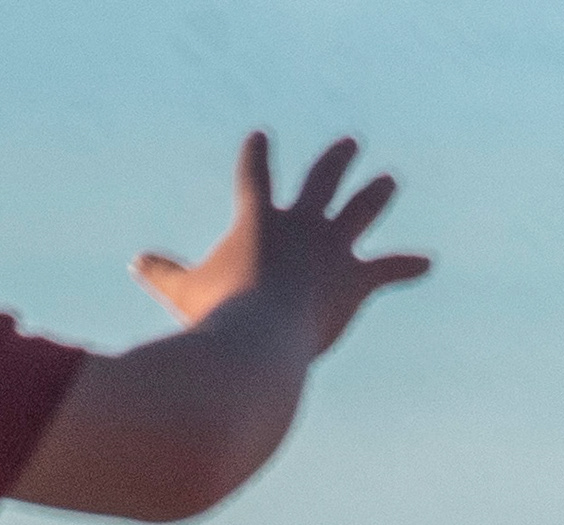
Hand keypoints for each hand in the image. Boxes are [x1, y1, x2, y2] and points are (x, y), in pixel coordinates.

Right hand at [133, 133, 429, 358]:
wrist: (253, 347)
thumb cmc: (213, 321)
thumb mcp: (182, 294)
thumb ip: (164, 274)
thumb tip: (138, 261)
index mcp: (258, 218)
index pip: (256, 175)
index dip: (257, 156)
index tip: (261, 138)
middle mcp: (302, 222)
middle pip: (324, 178)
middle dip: (336, 160)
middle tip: (349, 146)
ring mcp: (332, 247)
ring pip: (362, 208)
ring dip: (376, 193)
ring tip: (388, 182)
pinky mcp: (355, 279)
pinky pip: (387, 267)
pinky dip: (407, 266)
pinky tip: (426, 264)